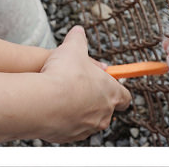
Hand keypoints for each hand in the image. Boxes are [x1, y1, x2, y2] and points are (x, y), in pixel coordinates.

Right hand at [37, 26, 130, 142]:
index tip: (109, 82)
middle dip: (94, 98)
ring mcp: (87, 128)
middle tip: (79, 86)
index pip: (125, 96)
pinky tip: (52, 107)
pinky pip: (70, 128)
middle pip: (106, 109)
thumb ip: (78, 39)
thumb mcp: (72, 48)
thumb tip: (78, 31)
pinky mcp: (70, 137)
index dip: (117, 88)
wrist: (43, 102)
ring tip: (62, 96)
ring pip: (87, 120)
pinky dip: (64, 120)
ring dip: (78, 110)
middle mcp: (103, 114)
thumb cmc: (63, 75)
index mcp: (111, 93)